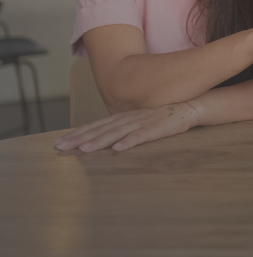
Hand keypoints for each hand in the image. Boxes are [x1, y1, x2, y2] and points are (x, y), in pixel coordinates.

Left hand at [53, 102, 200, 152]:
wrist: (189, 106)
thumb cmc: (163, 116)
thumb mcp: (139, 120)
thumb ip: (123, 127)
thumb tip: (105, 138)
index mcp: (124, 117)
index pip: (96, 125)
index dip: (78, 133)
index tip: (59, 142)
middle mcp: (129, 118)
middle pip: (101, 129)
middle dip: (80, 138)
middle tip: (61, 147)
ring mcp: (142, 122)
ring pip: (117, 132)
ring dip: (99, 141)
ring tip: (84, 150)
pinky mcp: (157, 128)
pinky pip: (141, 136)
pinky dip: (129, 141)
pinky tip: (118, 149)